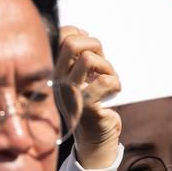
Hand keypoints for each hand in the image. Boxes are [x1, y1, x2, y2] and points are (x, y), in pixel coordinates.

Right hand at [57, 26, 121, 169]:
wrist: (94, 138)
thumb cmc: (91, 104)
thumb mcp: (80, 76)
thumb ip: (79, 56)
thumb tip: (81, 32)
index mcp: (55, 71)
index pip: (61, 37)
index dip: (80, 34)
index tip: (91, 49)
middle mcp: (58, 81)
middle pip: (72, 43)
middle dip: (94, 45)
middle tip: (101, 62)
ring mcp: (70, 93)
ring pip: (89, 59)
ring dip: (107, 66)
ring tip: (109, 79)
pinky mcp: (86, 105)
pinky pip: (105, 81)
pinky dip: (116, 83)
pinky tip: (114, 91)